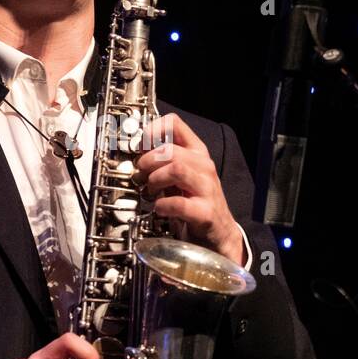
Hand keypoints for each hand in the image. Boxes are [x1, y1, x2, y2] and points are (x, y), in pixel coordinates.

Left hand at [135, 113, 243, 263]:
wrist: (219, 234)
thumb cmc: (196, 203)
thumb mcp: (180, 177)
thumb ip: (163, 162)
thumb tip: (138, 152)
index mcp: (196, 153)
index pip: (175, 124)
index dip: (152, 131)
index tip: (140, 146)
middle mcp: (203, 167)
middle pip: (170, 150)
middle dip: (148, 161)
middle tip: (140, 175)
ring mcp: (207, 189)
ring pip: (176, 169)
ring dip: (155, 179)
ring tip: (150, 190)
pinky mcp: (205, 212)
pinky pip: (180, 203)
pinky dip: (163, 205)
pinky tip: (159, 208)